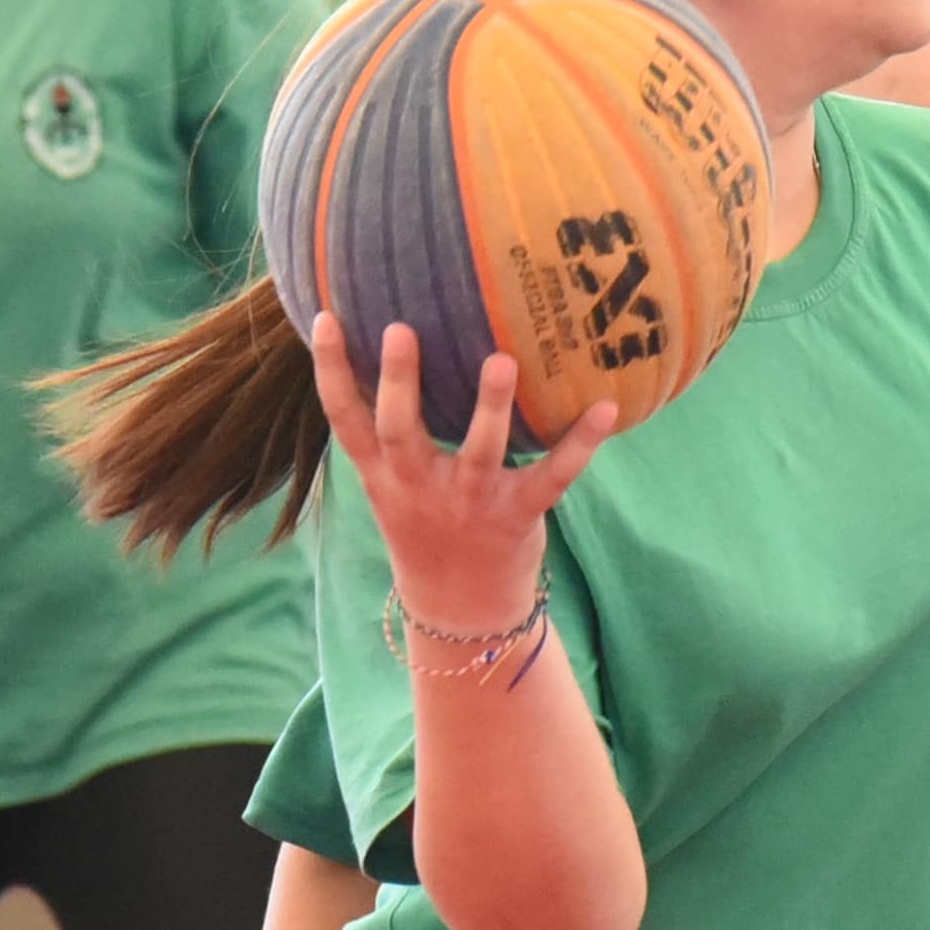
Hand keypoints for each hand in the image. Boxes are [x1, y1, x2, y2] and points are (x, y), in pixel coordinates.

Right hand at [302, 316, 615, 641]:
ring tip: (501, 362)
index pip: (344, 418)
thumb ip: (388, 433)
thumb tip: (393, 345)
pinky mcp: (518, 515)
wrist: (460, 610)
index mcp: (383, 474)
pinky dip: (581, 444)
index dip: (330, 370)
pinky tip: (605, 407)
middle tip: (401, 328)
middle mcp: (419, 485)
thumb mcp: (392, 485)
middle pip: (400, 429)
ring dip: (490, 406)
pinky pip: (552, 476)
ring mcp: (469, 502)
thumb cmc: (426, 525)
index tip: (324, 319)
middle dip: (400, 380)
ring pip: (477, 452)